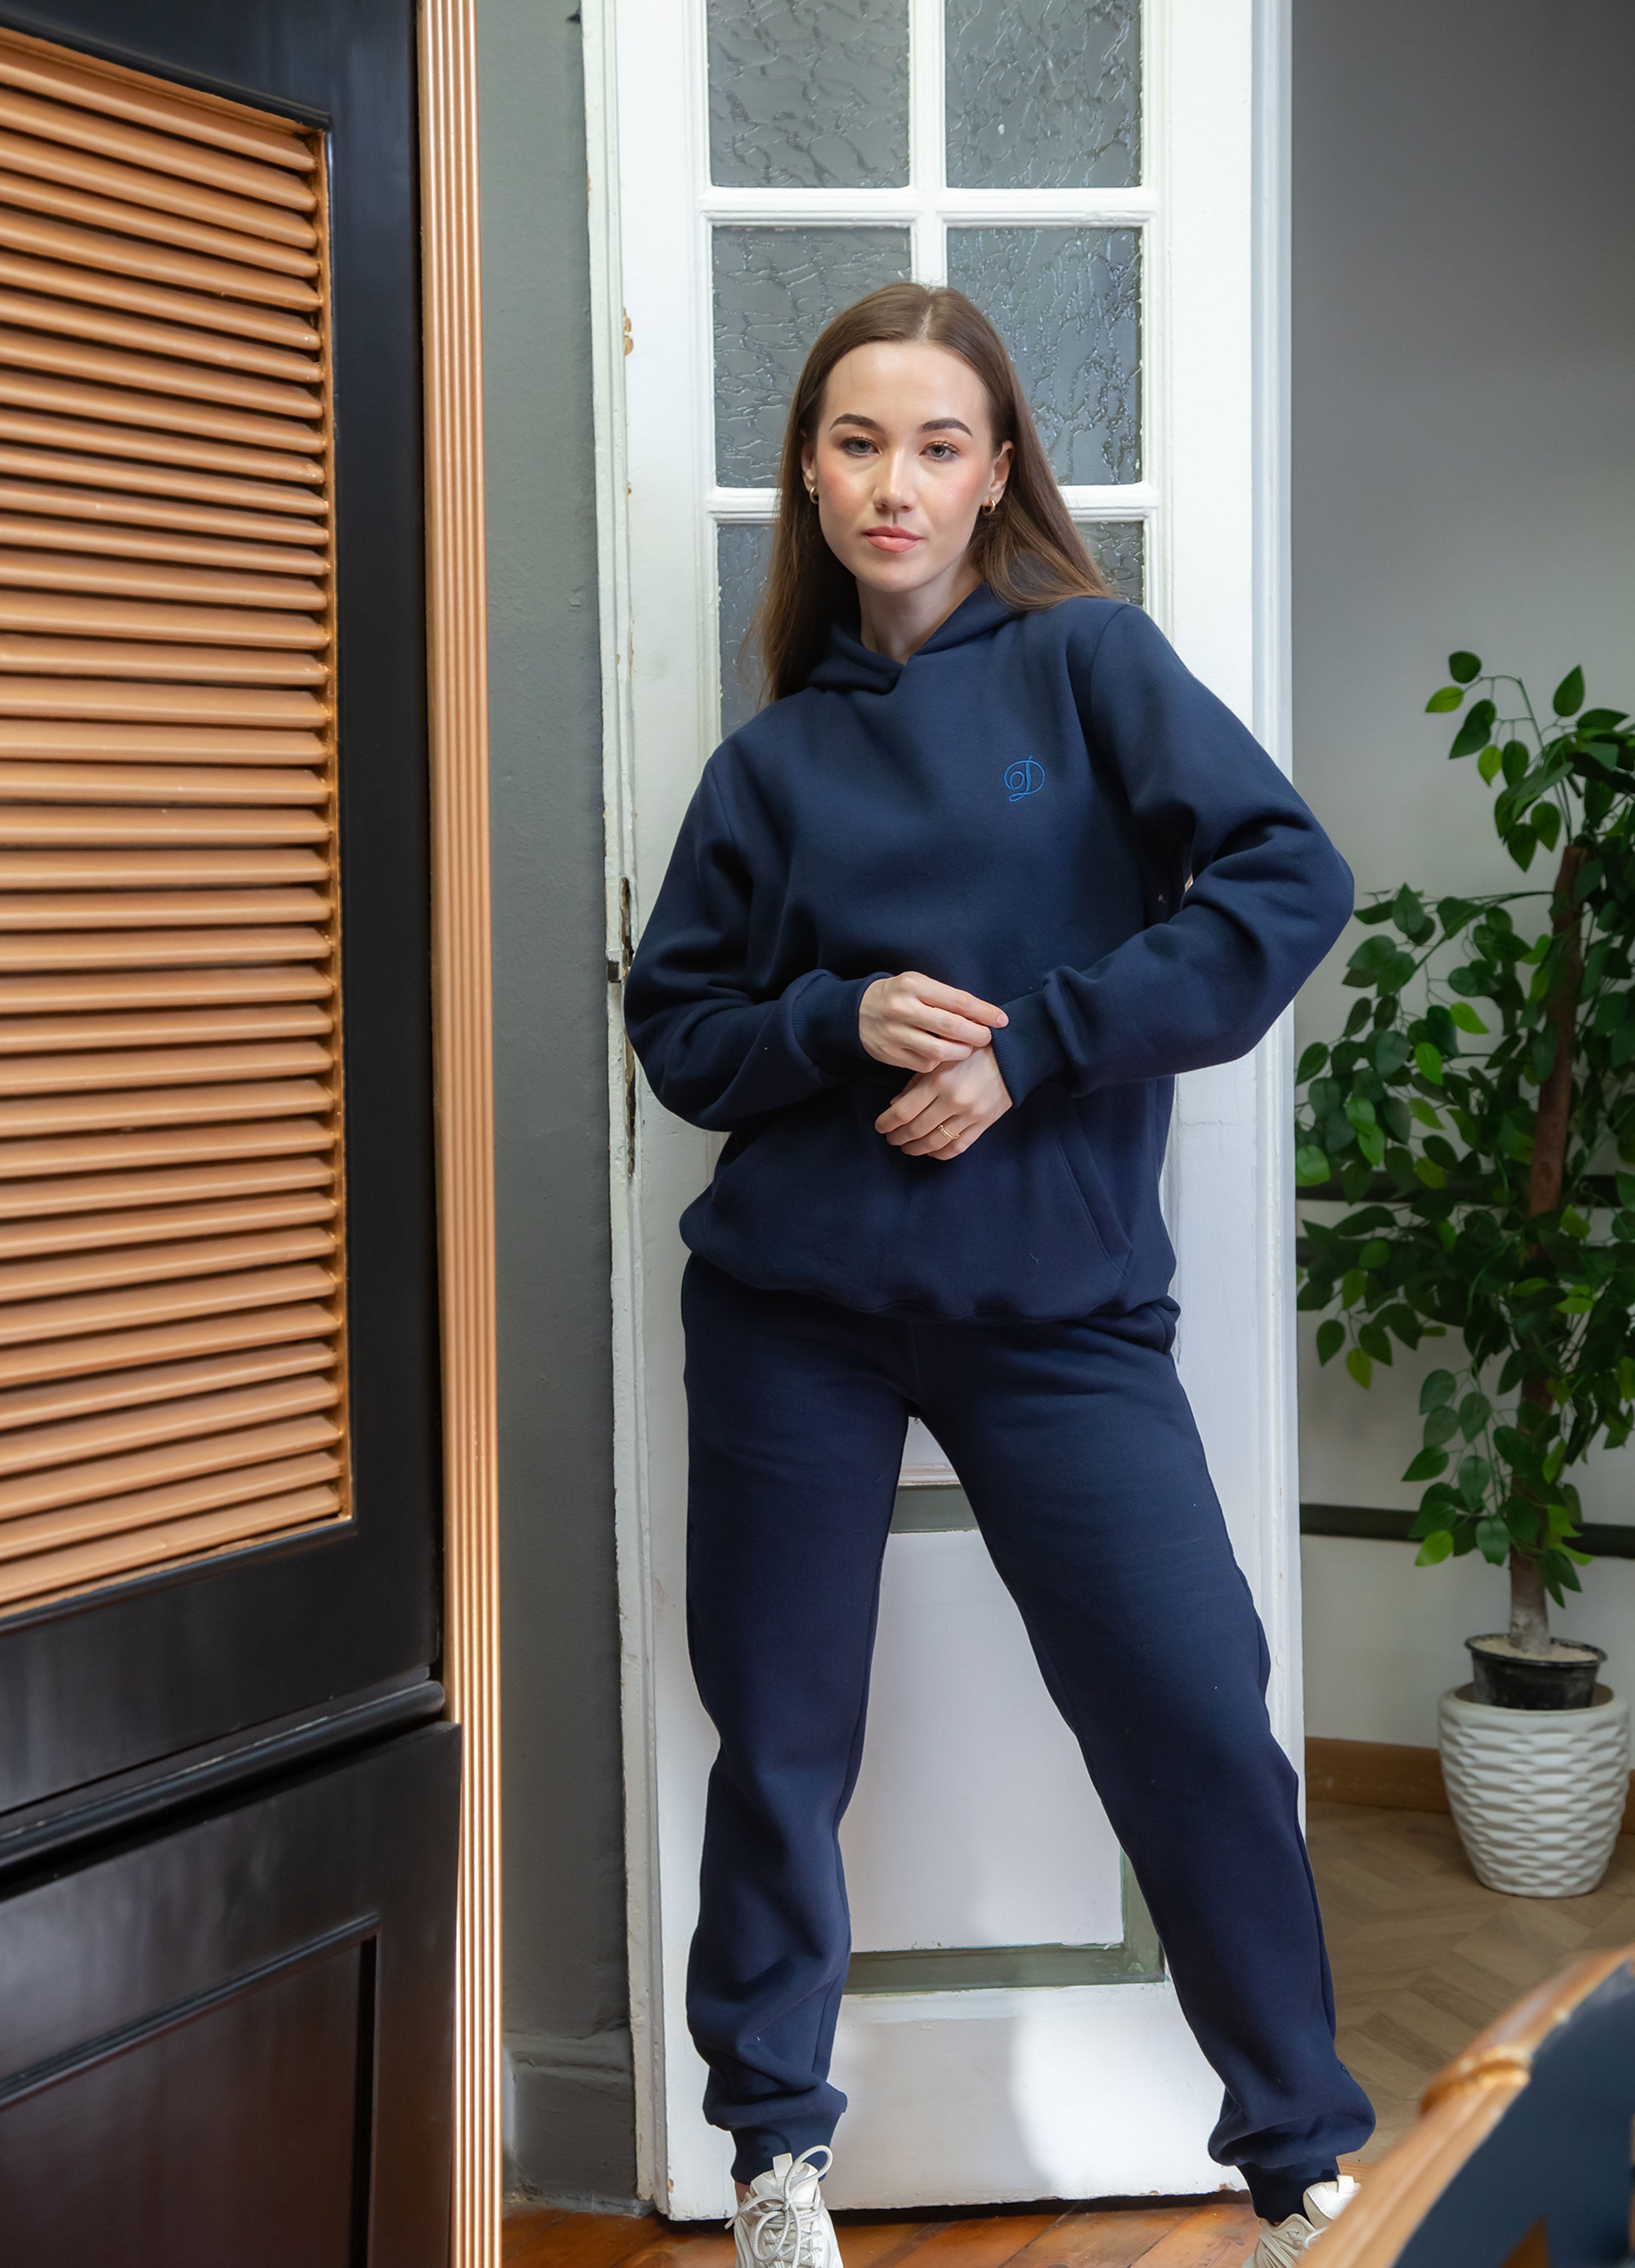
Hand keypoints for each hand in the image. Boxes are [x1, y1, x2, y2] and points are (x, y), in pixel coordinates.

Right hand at [859, 971, 1007, 1073]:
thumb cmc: (898, 996)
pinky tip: (942, 1056)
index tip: (1002, 1020)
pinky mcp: (889, 1054)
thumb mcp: (918, 984)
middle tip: (987, 1038)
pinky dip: (939, 1062)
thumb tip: (983, 1015)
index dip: (984, 1012)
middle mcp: (903, 1008)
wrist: (856, 1012)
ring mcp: (894, 1033)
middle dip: (977, 1035)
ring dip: (961, 1052)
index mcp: (914, 985)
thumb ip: (946, 997)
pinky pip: (924, 1064)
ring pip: (939, 1050)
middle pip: (951, 1027)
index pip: (958, 1001)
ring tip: (967, 1048)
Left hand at [875, 1047, 1012, 1160]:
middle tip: (890, 1139)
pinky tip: (930, 1151)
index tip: (880, 1127)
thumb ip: (916, 1082)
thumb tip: (895, 1105)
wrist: (1013, 1055)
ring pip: (935, 1143)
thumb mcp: (940, 1058)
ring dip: (916, 1148)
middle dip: (898, 1137)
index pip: (903, 1111)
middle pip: (916, 1129)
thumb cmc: (972, 1052)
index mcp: (938, 1081)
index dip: (887, 1123)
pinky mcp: (983, 1124)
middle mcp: (953, 1101)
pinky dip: (940, 1153)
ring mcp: (970, 1115)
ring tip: (906, 1148)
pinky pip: (957, 1147)